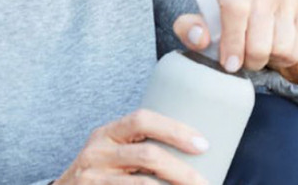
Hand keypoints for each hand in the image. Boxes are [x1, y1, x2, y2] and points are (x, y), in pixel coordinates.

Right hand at [55, 109, 209, 184]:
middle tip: (204, 182)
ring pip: (143, 184)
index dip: (175, 130)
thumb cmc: (103, 170)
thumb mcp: (114, 150)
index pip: (142, 119)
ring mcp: (93, 177)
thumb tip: (198, 146)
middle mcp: (97, 152)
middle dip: (181, 170)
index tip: (203, 145)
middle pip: (147, 155)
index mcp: (108, 132)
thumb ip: (141, 143)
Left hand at [174, 0, 297, 87]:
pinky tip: (277, 48)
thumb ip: (190, 31)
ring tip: (261, 52)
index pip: (235, 9)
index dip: (232, 41)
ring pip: (281, 44)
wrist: (260, 21)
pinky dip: (287, 56)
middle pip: (259, 36)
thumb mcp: (204, 30)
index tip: (229, 64)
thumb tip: (199, 37)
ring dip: (270, 58)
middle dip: (251, 58)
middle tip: (245, 61)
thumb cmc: (226, 27)